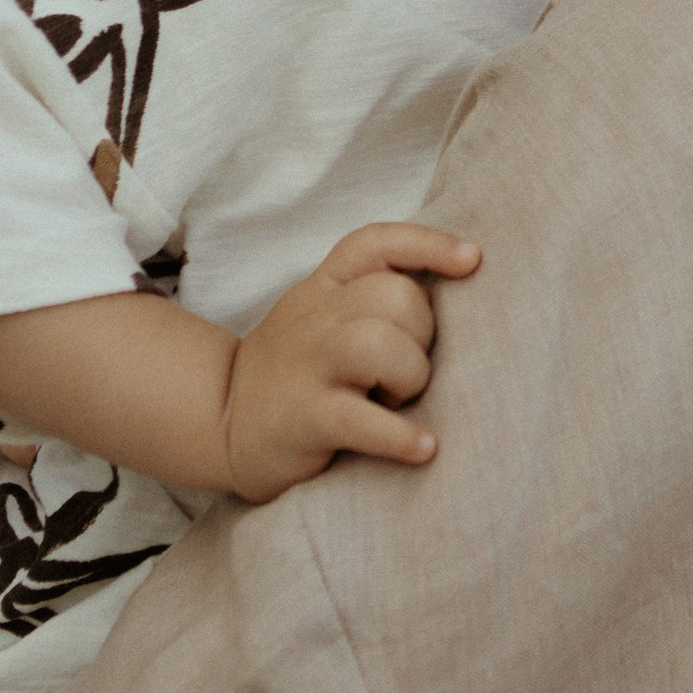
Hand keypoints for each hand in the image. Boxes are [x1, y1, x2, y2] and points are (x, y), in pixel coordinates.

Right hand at [219, 223, 479, 503]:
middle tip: (406, 372)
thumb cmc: (297, 370)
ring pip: (377, 344)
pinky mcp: (304, 419)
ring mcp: (306, 367)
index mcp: (324, 288)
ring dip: (409, 374)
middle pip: (392, 295)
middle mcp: (315, 318)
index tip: (471, 259)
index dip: (426, 243)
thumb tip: (447, 288)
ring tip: (401, 401)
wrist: (221, 422)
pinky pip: (360, 419)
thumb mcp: (324, 316)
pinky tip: (423, 448)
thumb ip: (372, 297)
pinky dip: (400, 435)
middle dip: (422, 333)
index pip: (374, 243)